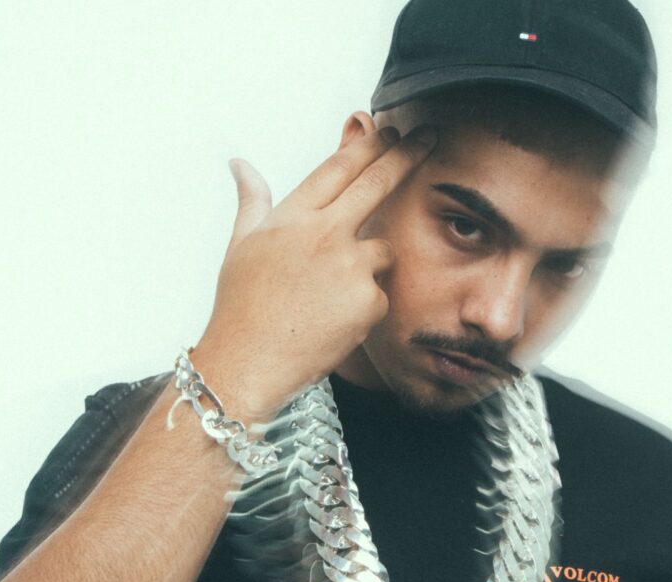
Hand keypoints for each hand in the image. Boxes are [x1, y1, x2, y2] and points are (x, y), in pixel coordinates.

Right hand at [191, 124, 437, 418]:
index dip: (370, 144)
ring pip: (383, 250)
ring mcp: (350, 265)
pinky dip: (364, 306)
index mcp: (293, 216)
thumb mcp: (242, 245)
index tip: (391, 128)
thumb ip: (253, 200)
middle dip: (408, 153)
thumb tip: (241, 165)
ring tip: (326, 298)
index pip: (340, 167)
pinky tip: (334, 322)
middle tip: (430, 135)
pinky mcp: (369, 300)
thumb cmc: (243, 307)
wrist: (248, 363)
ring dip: (367, 266)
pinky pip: (380, 293)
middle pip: (378, 182)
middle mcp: (324, 232)